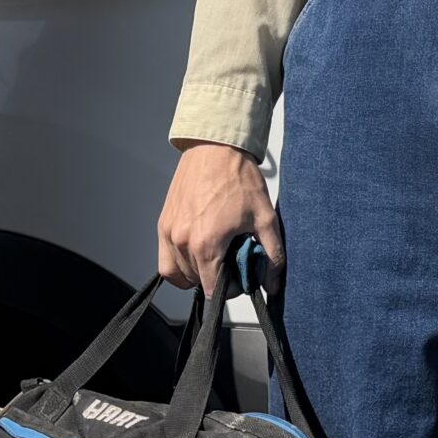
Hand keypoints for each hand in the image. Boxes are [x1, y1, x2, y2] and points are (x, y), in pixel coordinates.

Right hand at [157, 142, 283, 296]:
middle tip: (231, 261)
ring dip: (197, 272)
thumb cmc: (238, 177)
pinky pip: (165, 260)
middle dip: (216, 278)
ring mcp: (169, 232)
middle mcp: (183, 241)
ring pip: (179, 274)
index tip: (239, 278)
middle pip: (197, 282)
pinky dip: (179, 263)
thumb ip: (272, 255)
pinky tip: (196, 251)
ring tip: (215, 254)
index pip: (213, 290)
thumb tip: (273, 283)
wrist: (215, 147)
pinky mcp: (163, 223)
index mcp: (206, 244)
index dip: (230, 290)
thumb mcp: (265, 217)